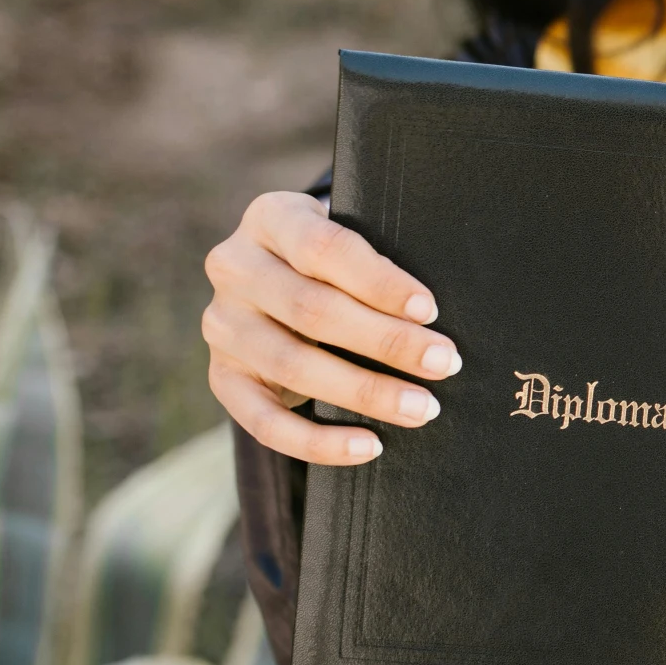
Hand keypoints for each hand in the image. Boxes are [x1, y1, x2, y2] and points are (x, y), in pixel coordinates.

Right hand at [202, 191, 461, 463]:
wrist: (280, 278)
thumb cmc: (335, 258)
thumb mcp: (349, 239)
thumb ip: (375, 263)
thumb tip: (430, 318)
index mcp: (271, 218)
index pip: (324, 247)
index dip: (379, 281)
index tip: (429, 310)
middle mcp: (234, 268)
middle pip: (311, 310)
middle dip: (386, 341)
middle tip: (444, 362)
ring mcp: (221, 325)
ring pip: (292, 366)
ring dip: (365, 392)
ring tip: (421, 408)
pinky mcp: (222, 377)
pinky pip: (264, 422)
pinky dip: (319, 442)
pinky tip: (368, 447)